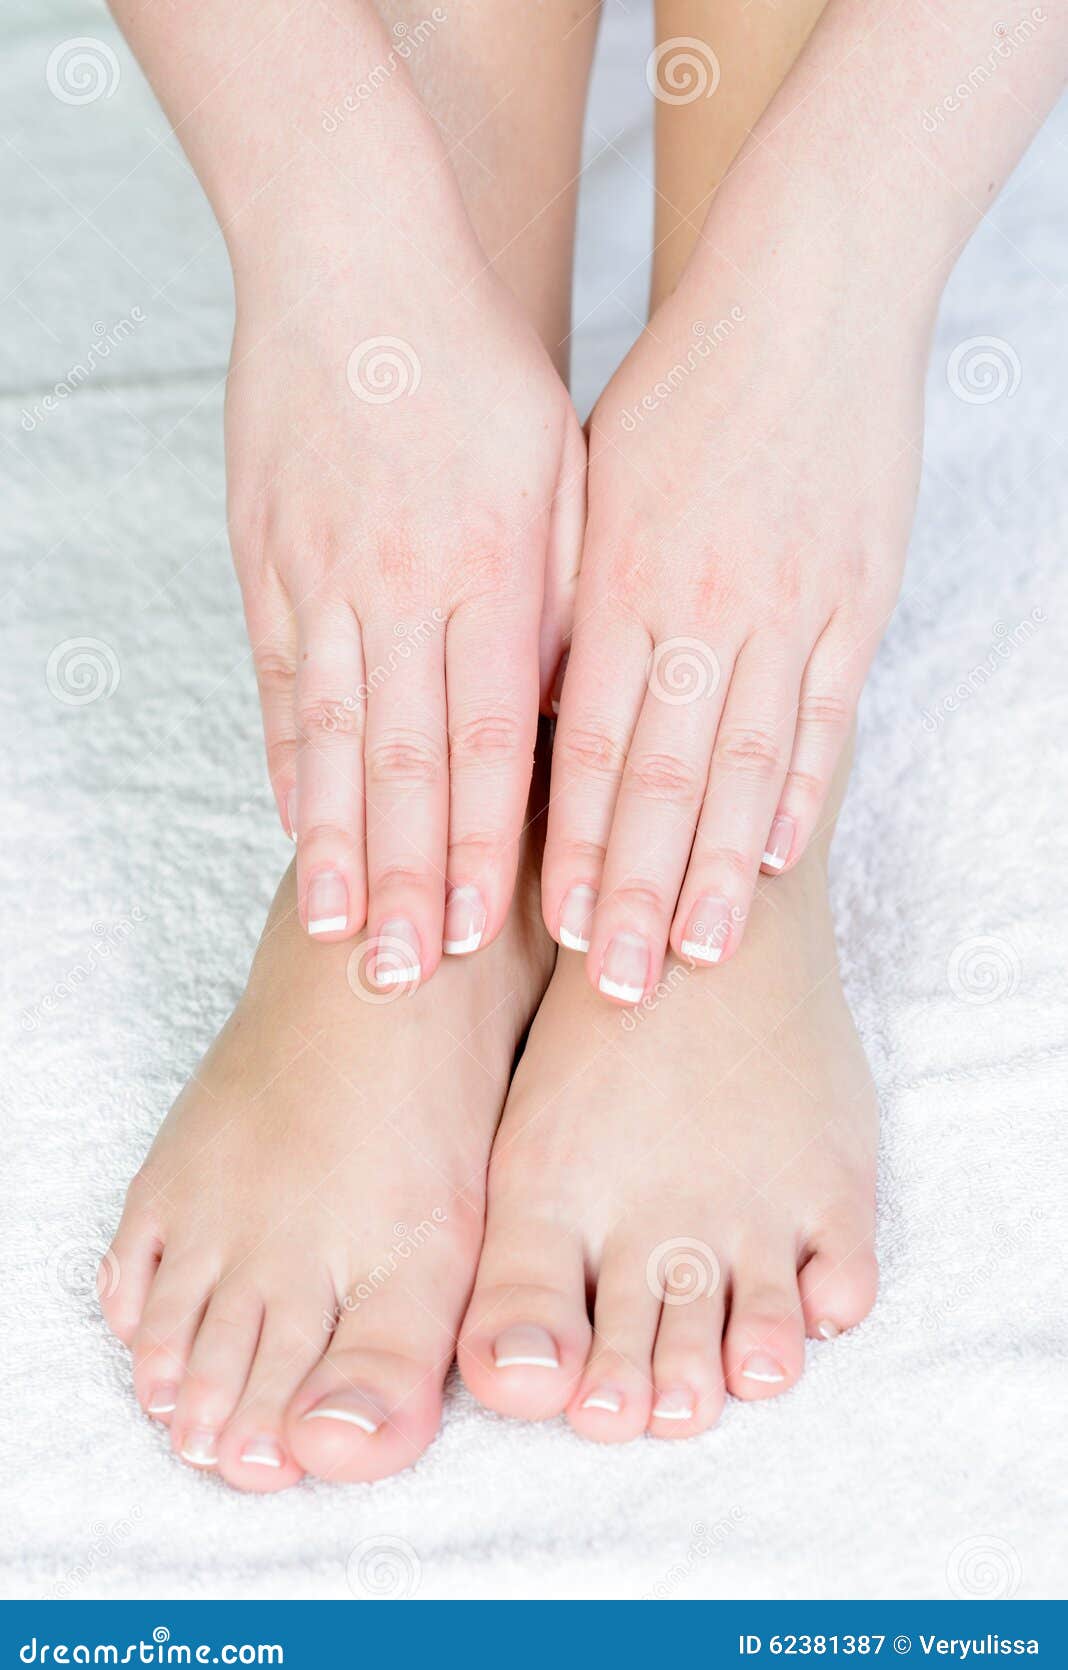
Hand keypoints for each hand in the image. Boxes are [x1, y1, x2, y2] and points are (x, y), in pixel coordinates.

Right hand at [227, 243, 583, 982]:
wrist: (351, 259)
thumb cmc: (476, 366)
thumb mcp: (555, 469)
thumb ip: (561, 593)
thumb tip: (571, 708)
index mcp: (488, 567)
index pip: (491, 737)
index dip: (486, 842)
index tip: (482, 930)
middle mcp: (400, 585)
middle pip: (405, 760)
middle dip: (406, 876)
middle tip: (400, 973)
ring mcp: (321, 575)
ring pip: (330, 734)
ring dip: (334, 841)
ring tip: (334, 926)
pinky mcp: (265, 559)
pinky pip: (277, 678)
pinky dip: (286, 758)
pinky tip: (294, 823)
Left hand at [544, 252, 923, 999]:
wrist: (808, 295)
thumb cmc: (681, 390)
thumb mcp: (595, 484)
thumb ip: (569, 600)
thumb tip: (526, 708)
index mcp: (621, 575)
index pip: (585, 741)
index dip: (570, 840)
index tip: (551, 925)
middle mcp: (699, 602)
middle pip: (662, 774)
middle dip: (637, 885)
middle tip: (618, 981)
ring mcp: (788, 604)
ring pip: (747, 763)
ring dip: (721, 866)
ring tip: (700, 951)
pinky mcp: (859, 596)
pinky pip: (828, 712)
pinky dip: (803, 787)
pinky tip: (783, 855)